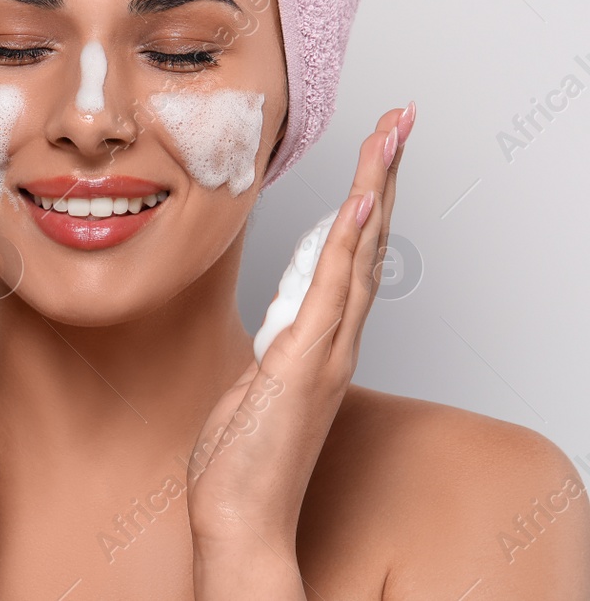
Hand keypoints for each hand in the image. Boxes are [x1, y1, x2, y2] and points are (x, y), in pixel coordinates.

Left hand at [185, 102, 415, 576]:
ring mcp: (324, 352)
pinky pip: (331, 292)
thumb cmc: (239, 463)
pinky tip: (360, 202)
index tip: (376, 153)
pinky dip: (349, 244)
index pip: (350, 257)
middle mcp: (332, 341)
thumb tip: (273, 331)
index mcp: (318, 341)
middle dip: (385, 176)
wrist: (239, 521)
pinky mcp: (303, 365)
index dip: (366, 201)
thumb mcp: (251, 388)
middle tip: (401, 119)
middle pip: (369, 243)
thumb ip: (270, 354)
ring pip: (359, 254)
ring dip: (375, 190)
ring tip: (390, 135)